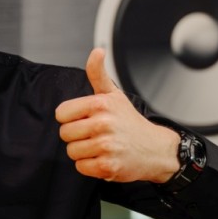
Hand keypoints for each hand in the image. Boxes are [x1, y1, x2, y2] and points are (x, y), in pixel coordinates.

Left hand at [55, 48, 181, 182]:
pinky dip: (90, 166)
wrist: (155, 149)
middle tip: (95, 135)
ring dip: (83, 152)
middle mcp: (103, 124)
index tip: (86, 119)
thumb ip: (98, 74)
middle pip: (65, 134)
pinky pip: (81, 167)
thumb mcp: (114, 95)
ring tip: (100, 147)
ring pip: (71, 152)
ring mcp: (106, 146)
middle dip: (77, 136)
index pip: (61, 114)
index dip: (71, 118)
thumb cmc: (130, 122)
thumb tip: (97, 51)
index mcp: (101, 104)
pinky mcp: (107, 167)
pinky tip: (104, 158)